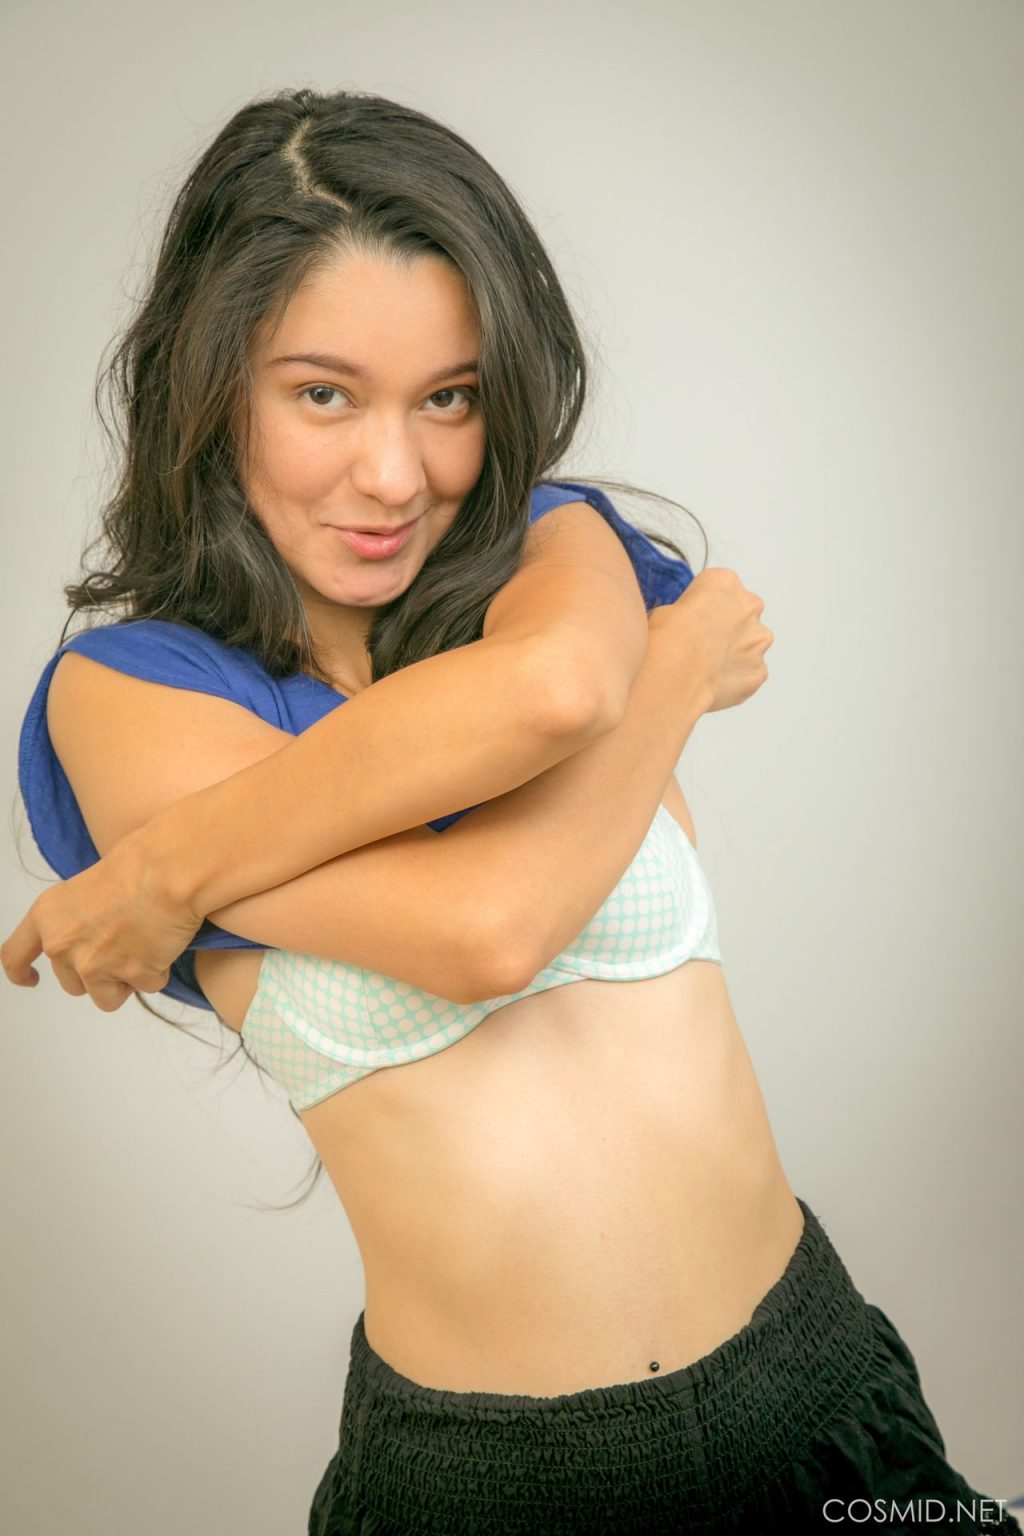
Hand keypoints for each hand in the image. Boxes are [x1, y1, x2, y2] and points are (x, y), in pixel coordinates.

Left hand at [1, 826, 203, 1012]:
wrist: (169, 870)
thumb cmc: (137, 865)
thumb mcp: (85, 888)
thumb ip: (75, 919)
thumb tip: (90, 937)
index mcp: (47, 916)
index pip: (14, 957)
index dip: (21, 973)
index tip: (31, 979)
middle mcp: (62, 944)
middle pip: (72, 983)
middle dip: (98, 974)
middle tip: (123, 946)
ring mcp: (94, 964)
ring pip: (107, 996)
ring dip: (126, 980)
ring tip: (145, 947)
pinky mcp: (129, 976)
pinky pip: (146, 986)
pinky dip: (157, 972)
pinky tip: (164, 944)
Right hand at [649, 568, 773, 712]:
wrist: (675, 675)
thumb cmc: (667, 640)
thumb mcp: (664, 609)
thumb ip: (687, 611)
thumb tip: (682, 625)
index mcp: (725, 582)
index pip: (720, 587)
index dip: (706, 606)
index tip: (696, 617)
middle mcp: (749, 607)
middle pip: (742, 613)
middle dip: (727, 627)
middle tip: (702, 643)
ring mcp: (758, 640)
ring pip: (749, 644)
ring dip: (734, 652)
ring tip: (706, 666)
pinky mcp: (759, 670)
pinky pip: (749, 672)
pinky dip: (735, 677)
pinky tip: (713, 680)